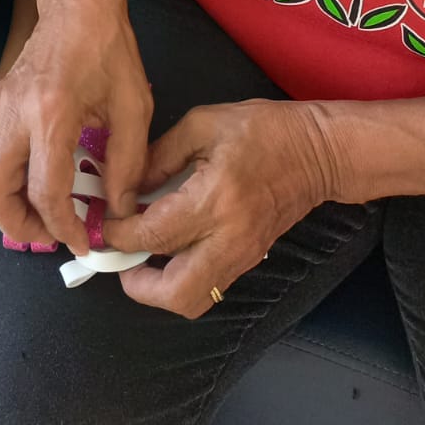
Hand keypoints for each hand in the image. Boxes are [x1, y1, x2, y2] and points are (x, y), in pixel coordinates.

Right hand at [0, 0, 152, 252]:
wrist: (79, 4)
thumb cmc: (109, 50)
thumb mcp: (134, 107)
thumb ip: (127, 163)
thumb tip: (118, 210)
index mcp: (52, 115)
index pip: (46, 192)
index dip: (65, 229)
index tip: (84, 243)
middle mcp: (14, 115)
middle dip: (20, 225)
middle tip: (51, 232)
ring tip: (33, 210)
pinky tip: (16, 176)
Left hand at [102, 100, 334, 318]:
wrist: (319, 152)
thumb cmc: (263, 130)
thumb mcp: (203, 124)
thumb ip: (159, 156)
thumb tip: (128, 188)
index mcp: (214, 199)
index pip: (155, 235)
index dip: (121, 234)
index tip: (106, 221)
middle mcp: (229, 238)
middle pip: (176, 293)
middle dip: (137, 285)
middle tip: (119, 257)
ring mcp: (243, 255)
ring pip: (194, 300)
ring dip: (159, 289)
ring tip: (140, 259)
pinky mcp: (250, 260)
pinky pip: (210, 286)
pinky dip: (182, 279)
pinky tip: (169, 251)